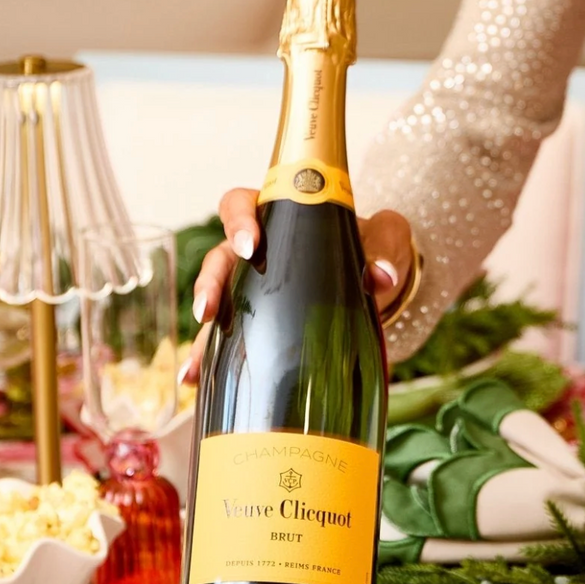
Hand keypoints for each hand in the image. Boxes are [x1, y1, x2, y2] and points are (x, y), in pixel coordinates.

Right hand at [182, 187, 413, 378]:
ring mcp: (254, 287)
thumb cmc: (375, 246)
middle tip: (209, 309)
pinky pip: (227, 335)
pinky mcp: (259, 321)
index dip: (238, 221)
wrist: (381, 284)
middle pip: (218, 258)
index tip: (250, 245)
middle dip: (209, 283)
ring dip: (203, 329)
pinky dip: (209, 357)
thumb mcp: (387, 237)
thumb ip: (386, 245)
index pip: (241, 205)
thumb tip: (381, 275)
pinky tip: (197, 379)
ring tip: (197, 360)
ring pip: (216, 300)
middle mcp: (258, 251)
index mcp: (280, 217)